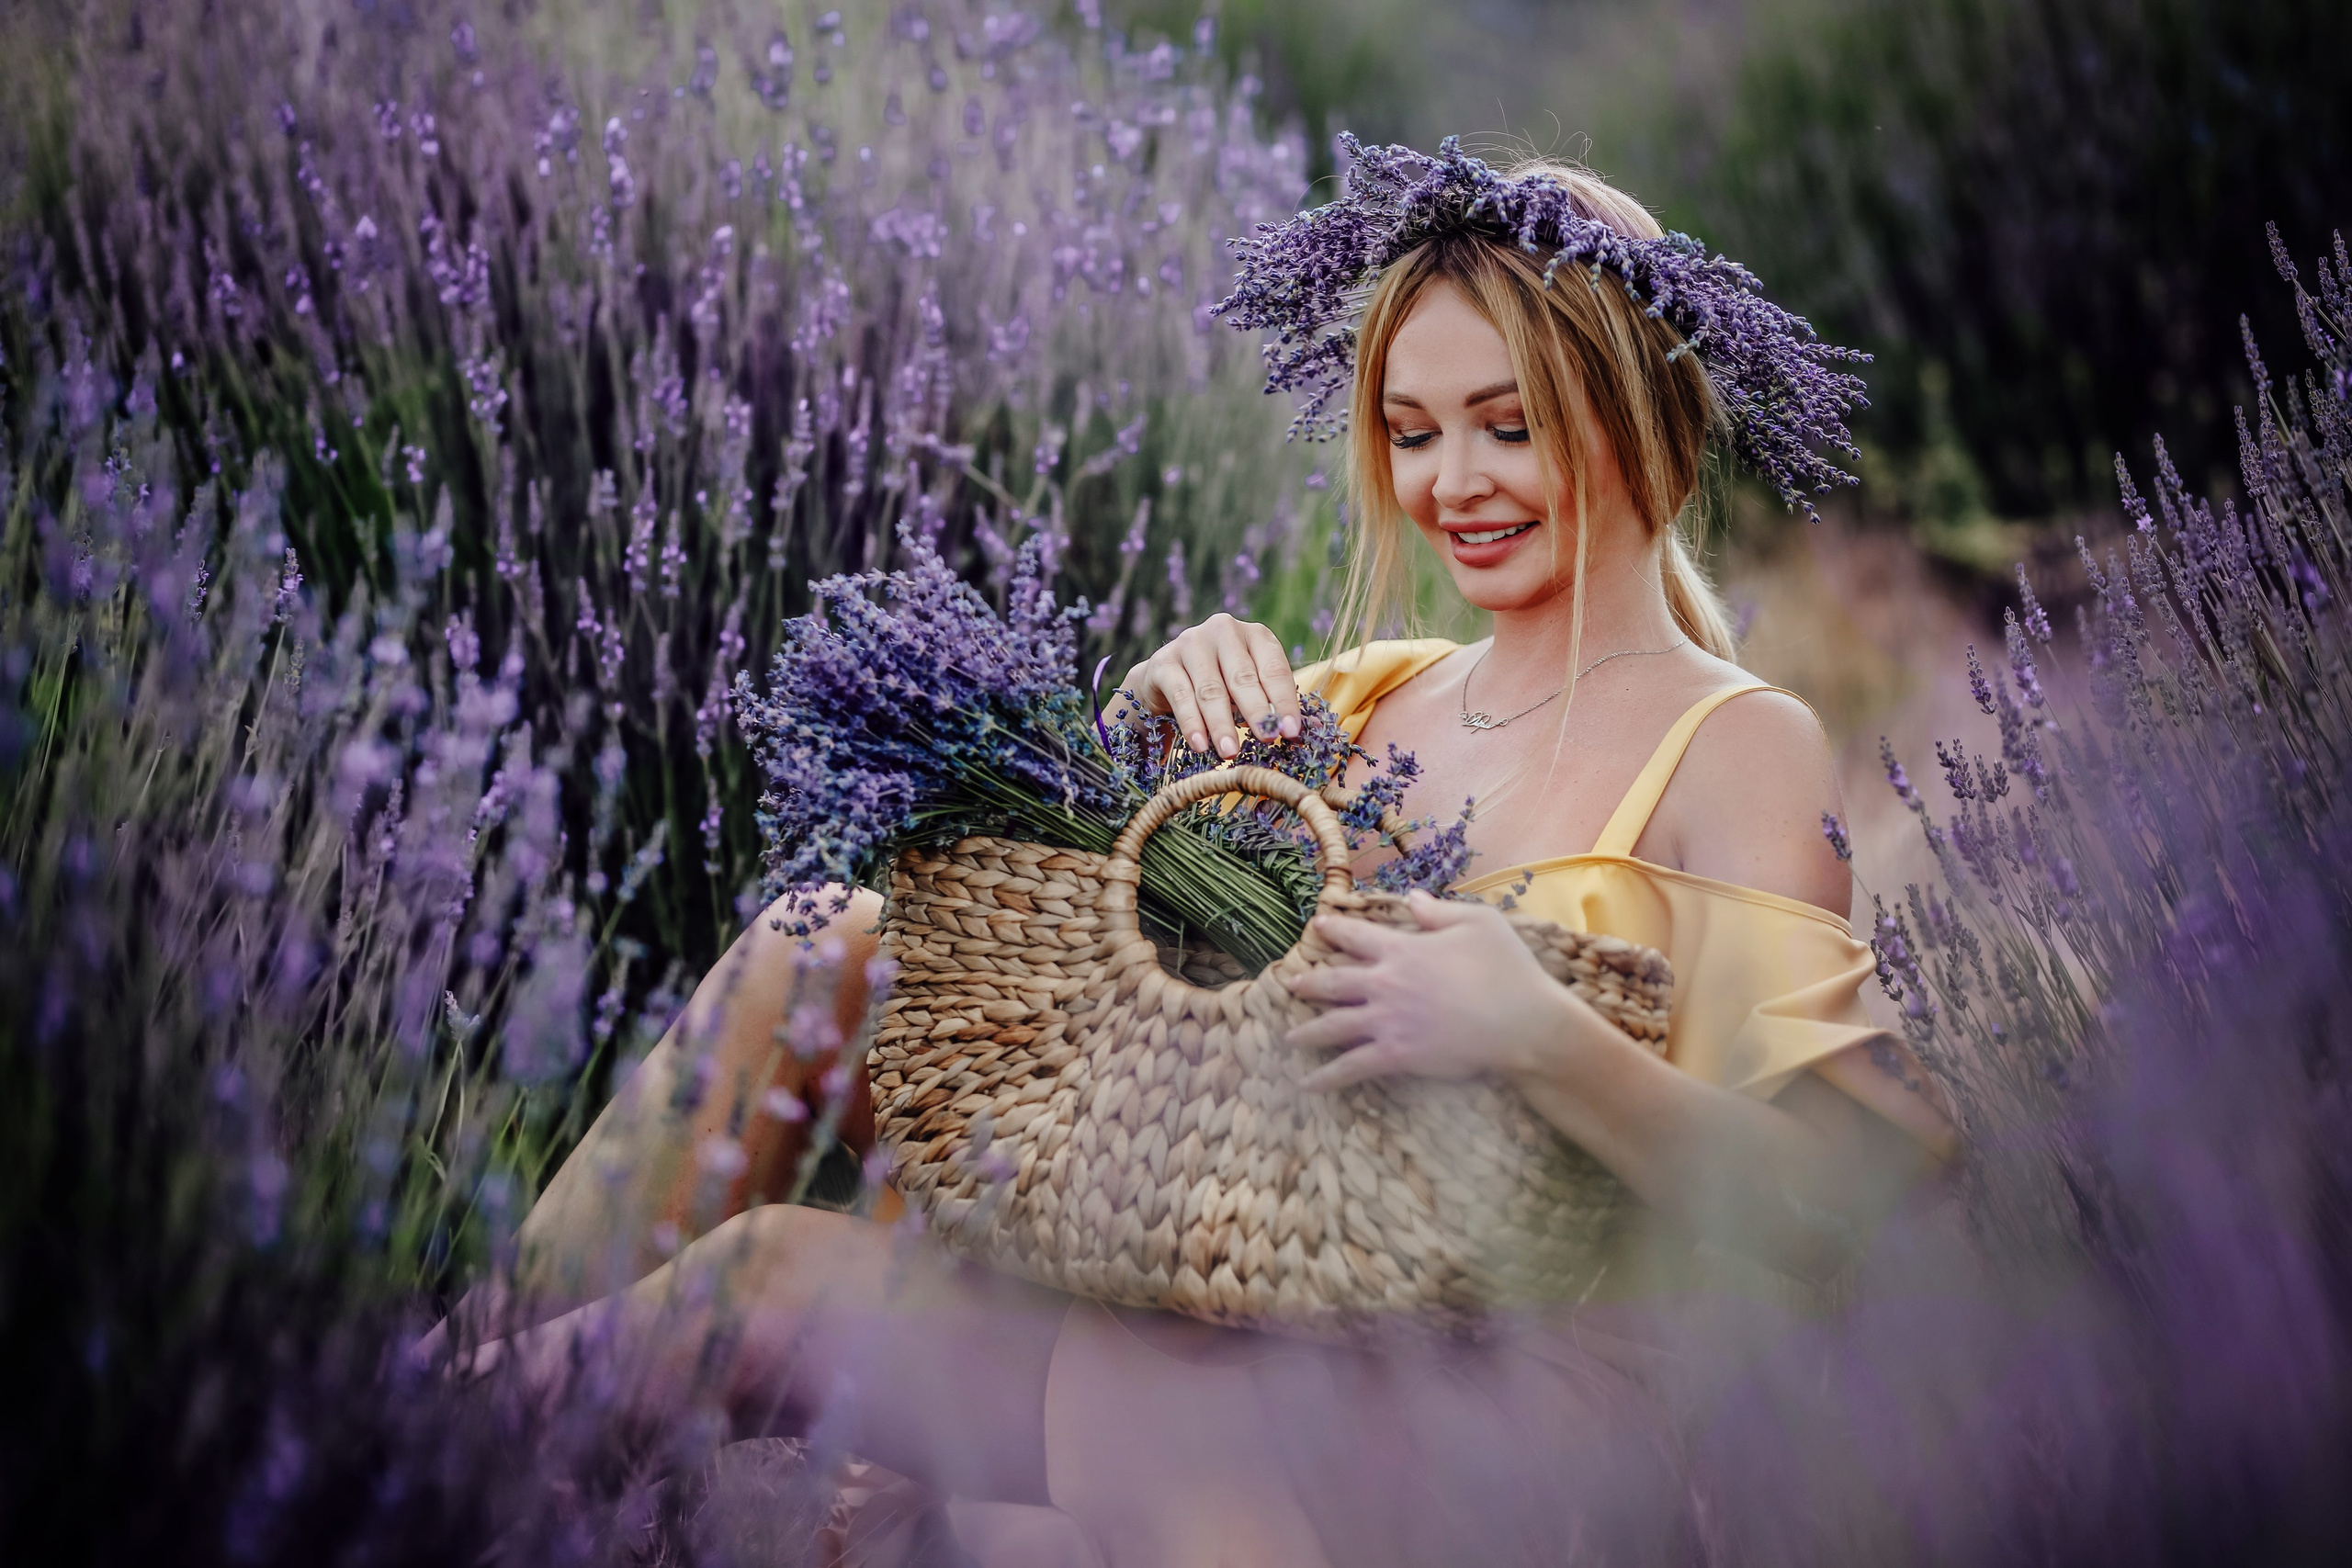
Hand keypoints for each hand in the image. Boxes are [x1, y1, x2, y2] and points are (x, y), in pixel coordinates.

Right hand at [1108, 612, 1301, 758]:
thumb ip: (1270, 705)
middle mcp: (1223, 631)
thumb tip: (1297, 733)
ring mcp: (1190, 643)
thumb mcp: (1249, 689)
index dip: (1284, 702)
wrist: (1166, 677)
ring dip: (1221, 725)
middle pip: (1243, 678)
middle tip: (1267, 739)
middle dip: (1257, 712)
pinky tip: (1200, 746)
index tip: (1291, 731)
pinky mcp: (1164, 662)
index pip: (1274, 669)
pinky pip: (1181, 696)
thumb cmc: (1221, 684)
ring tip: (1230, 752)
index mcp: (1254, 635)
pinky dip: (1192, 724)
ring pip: (1211, 690)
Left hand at [1284, 892, 1590, 1091]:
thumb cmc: (1508, 969)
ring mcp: (1387, 1021)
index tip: (1317, 927)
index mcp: (1403, 949)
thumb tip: (1411, 899)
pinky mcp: (1396, 1055)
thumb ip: (1439, 911)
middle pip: (1333, 982)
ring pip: (1332, 1026)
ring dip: (1307, 1032)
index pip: (1356, 936)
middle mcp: (1385, 983)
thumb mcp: (1480, 923)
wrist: (1522, 1022)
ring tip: (1289, 1038)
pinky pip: (1350, 1067)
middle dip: (1309, 983)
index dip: (1334, 929)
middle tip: (1292, 985)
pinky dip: (1325, 1077)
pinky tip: (1307, 1084)